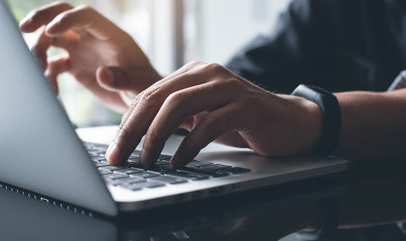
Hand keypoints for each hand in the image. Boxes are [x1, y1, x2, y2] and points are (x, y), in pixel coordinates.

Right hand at [19, 2, 160, 112]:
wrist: (142, 98)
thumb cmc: (146, 87)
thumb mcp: (140, 84)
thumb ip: (123, 79)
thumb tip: (102, 74)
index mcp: (112, 35)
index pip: (86, 16)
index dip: (67, 19)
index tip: (50, 30)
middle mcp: (94, 38)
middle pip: (63, 15)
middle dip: (42, 18)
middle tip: (24, 28)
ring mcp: (83, 50)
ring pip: (52, 38)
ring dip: (38, 50)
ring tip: (39, 72)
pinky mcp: (76, 66)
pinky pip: (53, 63)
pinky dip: (46, 74)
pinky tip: (51, 90)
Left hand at [105, 61, 321, 166]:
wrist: (289, 121)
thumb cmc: (241, 120)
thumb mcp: (202, 115)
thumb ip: (175, 117)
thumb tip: (136, 135)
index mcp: (194, 73)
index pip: (150, 93)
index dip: (128, 121)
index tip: (115, 147)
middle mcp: (208, 73)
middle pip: (159, 97)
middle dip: (133, 129)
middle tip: (119, 155)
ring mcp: (228, 87)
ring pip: (179, 105)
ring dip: (157, 136)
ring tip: (146, 160)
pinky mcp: (246, 105)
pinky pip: (209, 123)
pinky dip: (189, 145)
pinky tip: (179, 161)